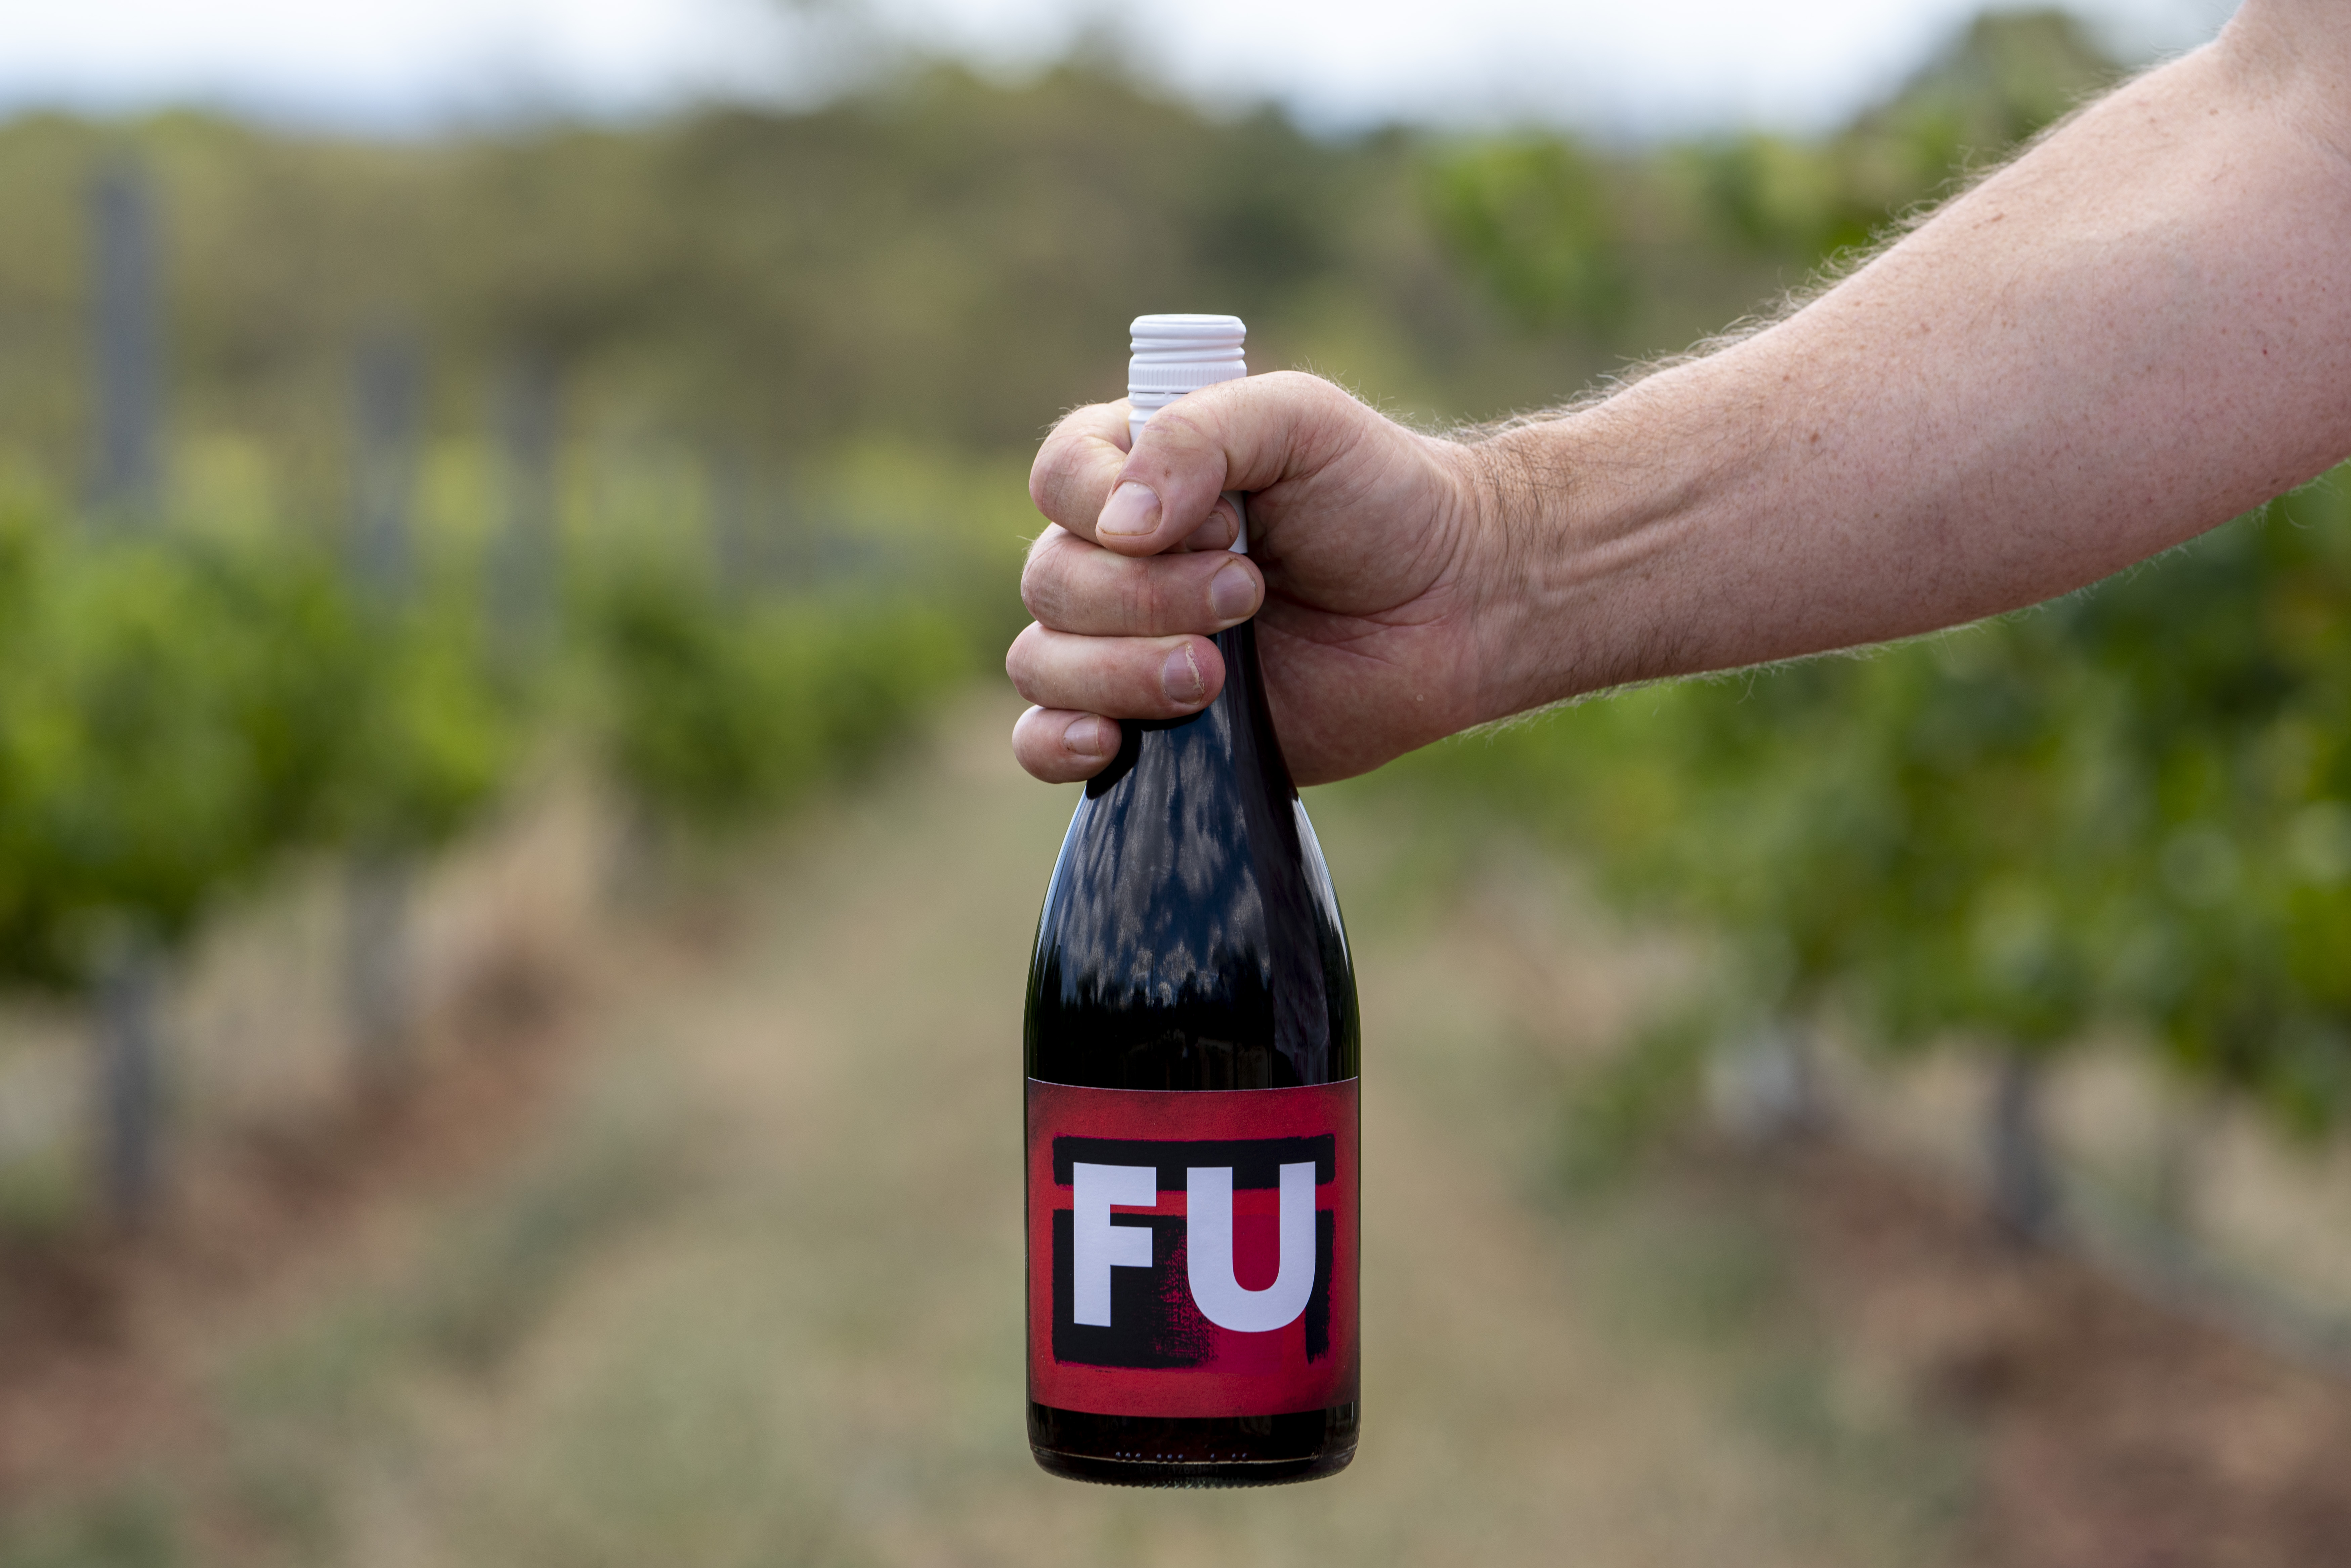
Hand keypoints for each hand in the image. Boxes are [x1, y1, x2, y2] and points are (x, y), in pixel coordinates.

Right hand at [1008, 371, 1511, 786]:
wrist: (1453, 605)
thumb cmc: (1379, 497)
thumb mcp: (1299, 420)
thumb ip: (1200, 435)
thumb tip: (1118, 526)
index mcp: (1135, 468)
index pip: (1059, 480)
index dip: (1116, 507)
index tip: (1229, 525)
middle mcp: (1114, 556)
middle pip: (1052, 581)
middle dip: (1148, 598)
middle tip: (1250, 592)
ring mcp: (1122, 644)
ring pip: (1044, 663)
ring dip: (1124, 672)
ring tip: (1219, 673)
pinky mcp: (1145, 724)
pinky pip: (1042, 740)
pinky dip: (1056, 743)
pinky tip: (1108, 741)